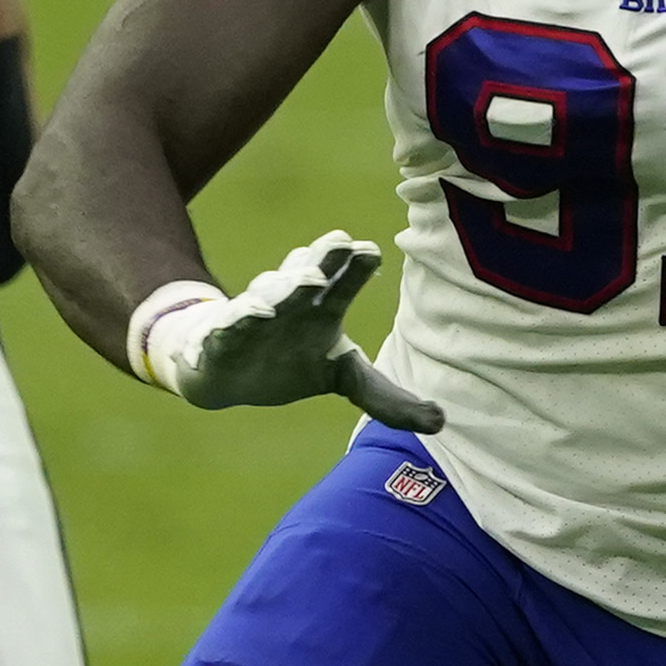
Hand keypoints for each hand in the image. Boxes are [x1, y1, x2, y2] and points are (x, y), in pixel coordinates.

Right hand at [125, 231, 445, 432]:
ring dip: (290, 283)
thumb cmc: (291, 361)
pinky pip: (232, 323)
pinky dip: (243, 317)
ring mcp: (257, 316)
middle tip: (342, 244)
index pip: (344, 284)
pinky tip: (257, 314)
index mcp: (323, 310)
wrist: (229, 376)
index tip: (372, 251)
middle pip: (308, 273)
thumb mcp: (343, 378)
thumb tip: (441, 421)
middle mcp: (291, 304)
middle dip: (325, 258)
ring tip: (311, 280)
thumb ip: (387, 398)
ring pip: (271, 292)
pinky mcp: (224, 336)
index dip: (356, 268)